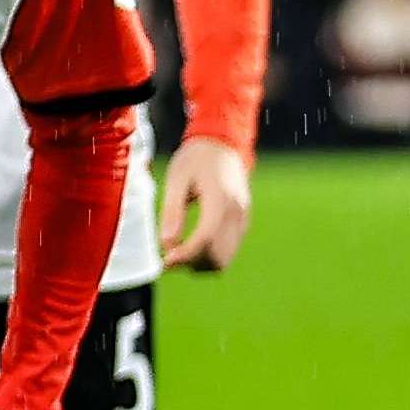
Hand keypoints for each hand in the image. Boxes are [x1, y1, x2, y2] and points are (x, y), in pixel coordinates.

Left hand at [158, 136, 253, 271]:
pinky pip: (228, 251)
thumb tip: (165, 244)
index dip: (185, 255)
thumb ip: (172, 211)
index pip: (206, 238)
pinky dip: (209, 257)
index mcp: (221, 199)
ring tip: (177, 251)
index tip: (165, 262)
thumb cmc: (195, 160)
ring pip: (225, 259)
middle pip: (218, 254)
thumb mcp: (176, 180)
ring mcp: (243, 219)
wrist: (222, 146)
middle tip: (167, 256)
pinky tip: (190, 247)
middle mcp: (237, 213)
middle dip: (190, 263)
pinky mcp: (243, 224)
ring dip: (199, 264)